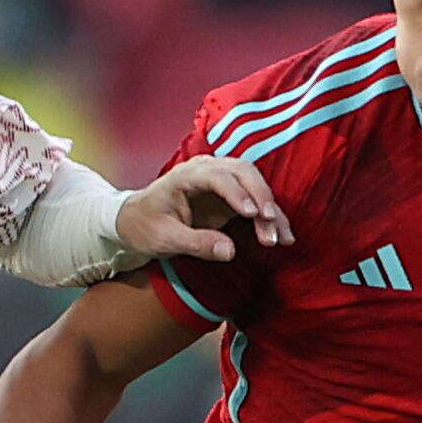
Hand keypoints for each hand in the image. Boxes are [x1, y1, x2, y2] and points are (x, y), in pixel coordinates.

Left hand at [115, 155, 290, 265]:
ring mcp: (222, 181)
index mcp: (186, 175)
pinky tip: (283, 236)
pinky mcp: (231, 197)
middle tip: (271, 223)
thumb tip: (229, 251)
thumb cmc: (145, 226)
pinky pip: (256, 202)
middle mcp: (207, 171)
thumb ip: (196, 243)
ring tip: (281, 238)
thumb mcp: (164, 239)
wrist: (138, 221)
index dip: (237, 193)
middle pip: (244, 172)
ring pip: (255, 185)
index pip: (217, 176)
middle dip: (261, 198)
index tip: (252, 214)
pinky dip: (270, 218)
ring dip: (271, 210)